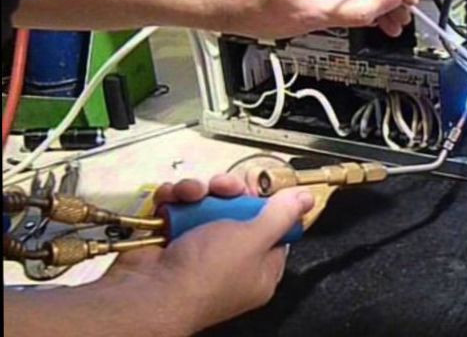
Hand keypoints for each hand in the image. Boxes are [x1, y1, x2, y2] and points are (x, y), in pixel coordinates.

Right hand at [105, 175, 312, 333]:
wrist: (148, 291)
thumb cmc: (204, 277)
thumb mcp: (254, 239)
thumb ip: (281, 215)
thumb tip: (304, 200)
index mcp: (259, 269)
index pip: (274, 230)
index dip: (268, 205)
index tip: (259, 189)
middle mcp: (230, 261)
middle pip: (239, 212)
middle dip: (230, 192)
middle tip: (225, 188)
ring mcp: (198, 251)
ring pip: (208, 205)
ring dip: (200, 192)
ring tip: (193, 194)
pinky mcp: (171, 240)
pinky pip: (180, 209)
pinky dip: (176, 199)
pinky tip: (174, 197)